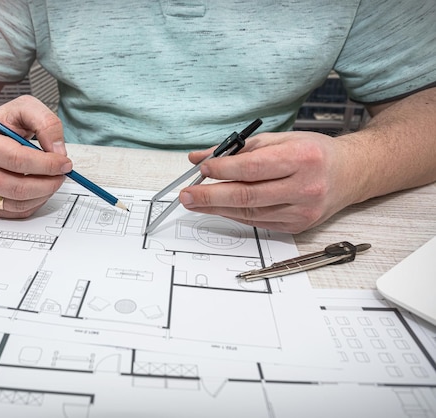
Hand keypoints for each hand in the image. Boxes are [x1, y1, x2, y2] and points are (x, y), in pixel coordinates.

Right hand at [0, 95, 72, 217]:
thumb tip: (58, 152)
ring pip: (17, 204)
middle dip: (48, 183)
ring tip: (52, 180)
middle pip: (17, 187)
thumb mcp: (25, 108)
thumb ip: (46, 123)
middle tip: (62, 174)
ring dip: (43, 194)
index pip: (17, 161)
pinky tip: (38, 189)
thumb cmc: (2, 123)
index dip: (46, 165)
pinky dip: (33, 203)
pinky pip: (13, 212)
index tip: (65, 163)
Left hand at [179, 131, 357, 233]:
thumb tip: (201, 157)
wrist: (350, 174)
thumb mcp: (279, 139)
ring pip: (250, 213)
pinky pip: (258, 222)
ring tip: (196, 202)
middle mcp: (305, 186)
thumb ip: (239, 148)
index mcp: (302, 157)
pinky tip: (219, 208)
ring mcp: (302, 211)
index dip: (224, 169)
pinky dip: (235, 215)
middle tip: (187, 195)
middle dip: (211, 196)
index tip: (203, 169)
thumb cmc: (313, 153)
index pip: (254, 166)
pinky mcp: (298, 226)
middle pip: (248, 195)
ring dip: (217, 208)